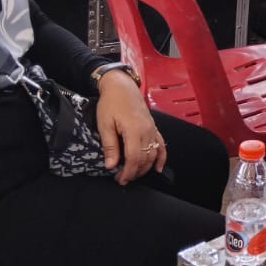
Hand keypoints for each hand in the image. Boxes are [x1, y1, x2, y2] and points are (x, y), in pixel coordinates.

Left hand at [95, 70, 166, 184]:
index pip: (134, 158)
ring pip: (154, 154)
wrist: (121, 86)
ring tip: (133, 174)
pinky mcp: (153, 127)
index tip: (120, 179)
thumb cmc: (111, 102)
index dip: (128, 172)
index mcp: (134, 130)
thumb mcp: (104, 124)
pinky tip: (158, 168)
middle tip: (122, 179)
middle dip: (135, 172)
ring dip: (145, 167)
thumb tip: (111, 165)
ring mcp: (152, 129)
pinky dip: (161, 158)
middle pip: (145, 159)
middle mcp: (147, 131)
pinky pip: (161, 145)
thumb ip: (110, 146)